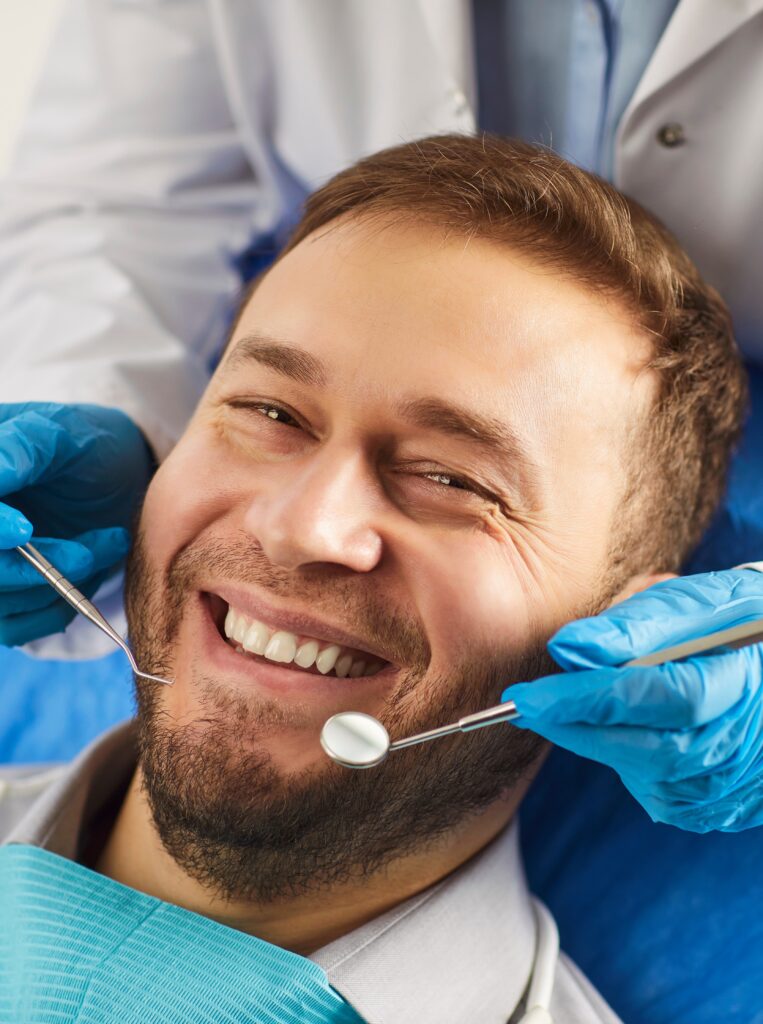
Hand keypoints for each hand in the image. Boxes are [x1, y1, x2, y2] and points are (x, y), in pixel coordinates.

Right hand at [0, 403, 154, 644]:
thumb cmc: (89, 445)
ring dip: (60, 584)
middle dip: (34, 566)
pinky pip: (15, 627)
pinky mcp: (6, 598)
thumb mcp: (61, 432)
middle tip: (91, 550)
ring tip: (110, 540)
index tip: (24, 531)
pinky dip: (58, 607)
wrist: (122, 474)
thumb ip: (21, 448)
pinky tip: (93, 565)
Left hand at [503, 569, 762, 832]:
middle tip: (526, 706)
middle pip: (648, 749)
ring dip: (603, 743)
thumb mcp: (694, 604)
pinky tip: (629, 732)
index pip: (655, 695)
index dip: (586, 698)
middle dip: (576, 727)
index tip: (526, 696)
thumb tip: (566, 648)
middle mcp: (746, 742)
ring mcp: (740, 783)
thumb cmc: (733, 622)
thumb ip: (633, 626)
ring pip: (648, 776)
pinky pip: (663, 793)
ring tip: (587, 707)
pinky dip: (632, 762)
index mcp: (741, 679)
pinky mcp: (730, 807)